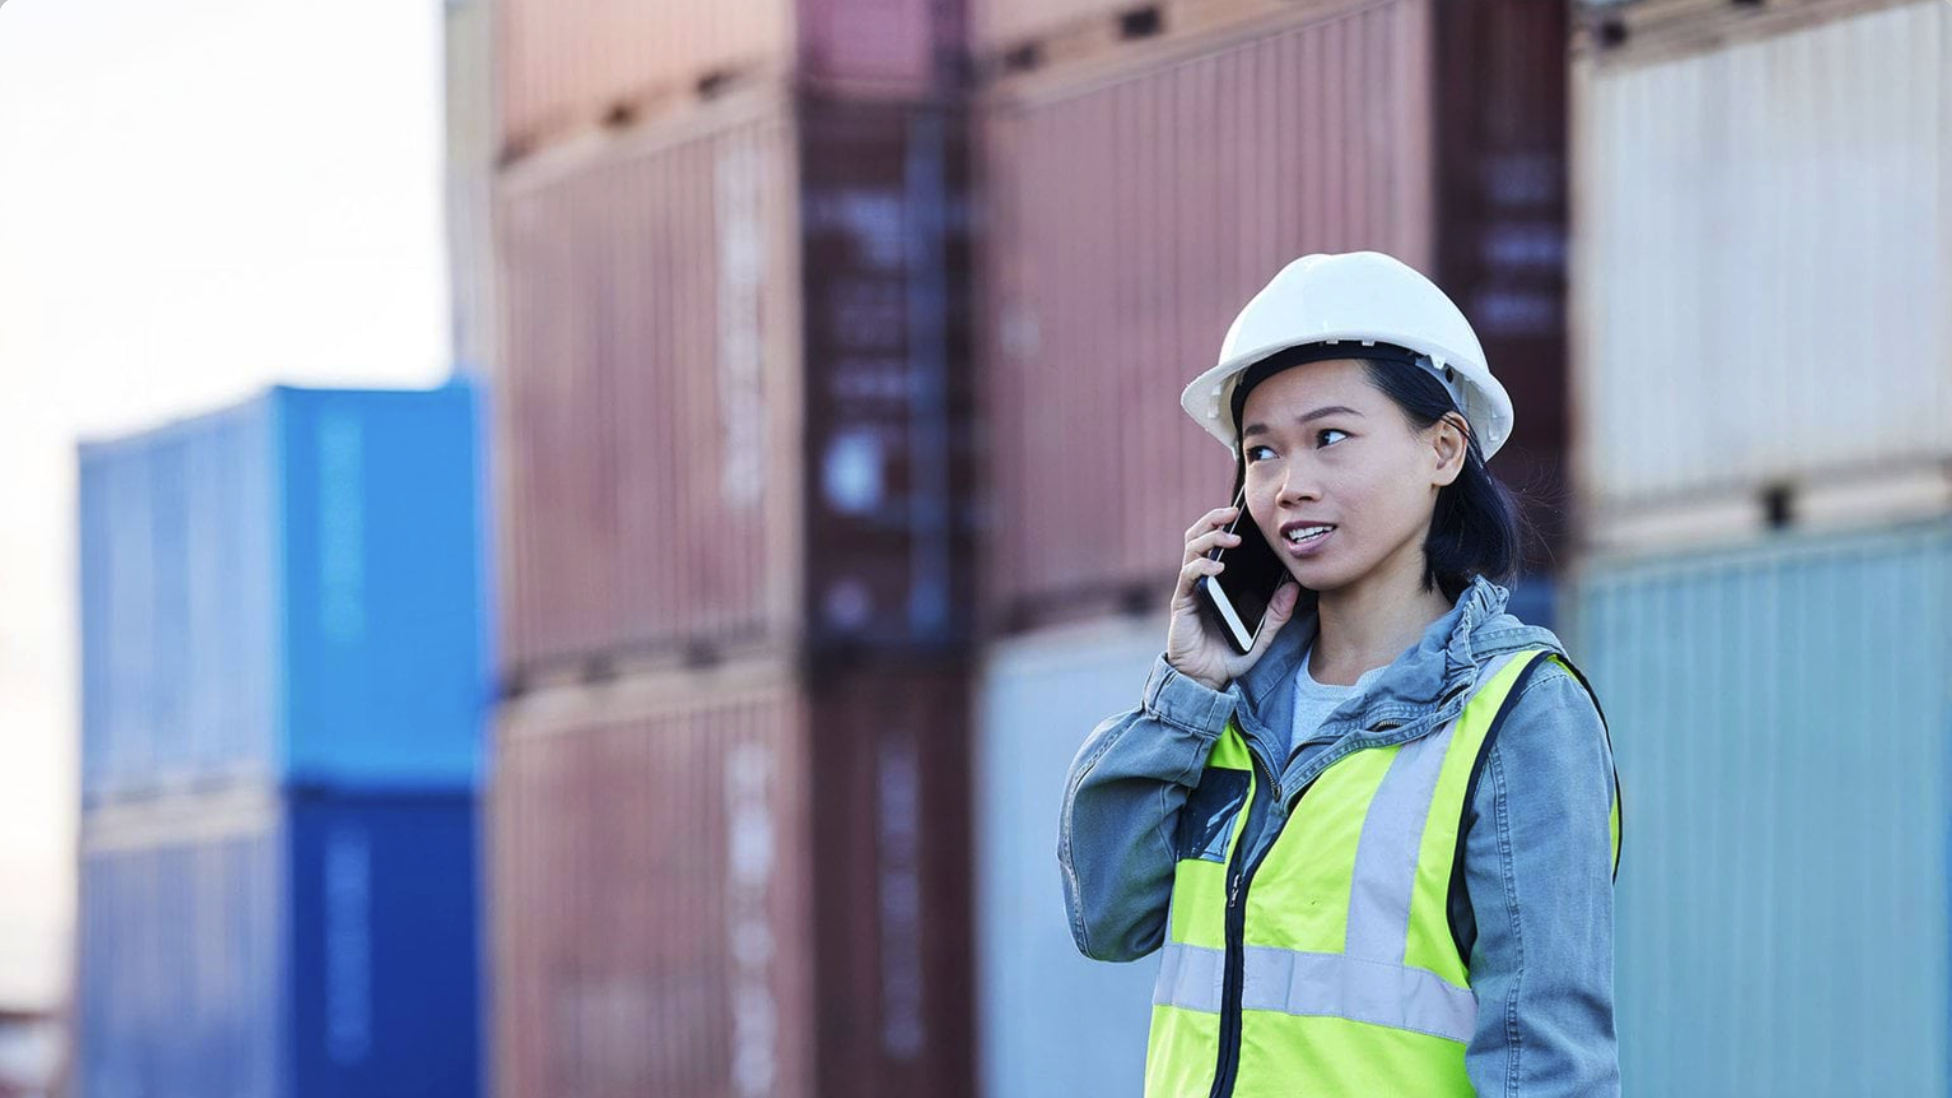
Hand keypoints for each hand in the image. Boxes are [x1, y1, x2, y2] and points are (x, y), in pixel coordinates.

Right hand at [1165, 505, 1303, 691]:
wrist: (1206, 679)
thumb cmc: (1230, 655)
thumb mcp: (1262, 634)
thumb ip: (1277, 613)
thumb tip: (1294, 588)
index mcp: (1218, 581)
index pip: (1217, 543)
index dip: (1225, 524)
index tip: (1246, 514)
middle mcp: (1201, 580)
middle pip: (1198, 537)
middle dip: (1213, 519)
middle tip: (1232, 512)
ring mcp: (1190, 589)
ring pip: (1191, 549)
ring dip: (1209, 537)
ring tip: (1230, 537)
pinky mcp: (1182, 601)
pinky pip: (1188, 575)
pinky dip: (1201, 566)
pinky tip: (1217, 566)